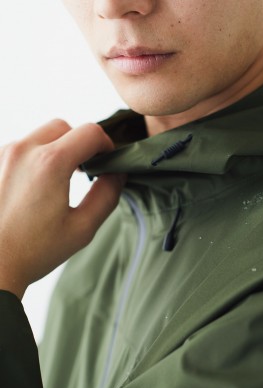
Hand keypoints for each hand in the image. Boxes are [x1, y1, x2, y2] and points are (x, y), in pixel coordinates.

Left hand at [0, 119, 124, 299]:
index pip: (90, 132)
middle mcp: (23, 152)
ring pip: (41, 135)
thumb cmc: (33, 251)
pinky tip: (39, 183)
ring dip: (58, 148)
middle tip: (87, 168)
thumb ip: (107, 195)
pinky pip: (22, 148)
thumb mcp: (83, 228)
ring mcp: (3, 155)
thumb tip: (117, 175)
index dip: (106, 143)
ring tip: (62, 177)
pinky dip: (37, 157)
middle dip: (81, 143)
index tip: (108, 159)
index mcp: (50, 164)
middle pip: (64, 127)